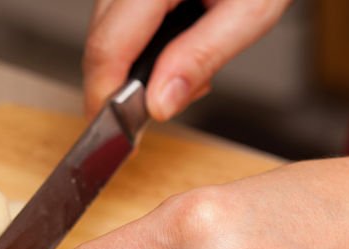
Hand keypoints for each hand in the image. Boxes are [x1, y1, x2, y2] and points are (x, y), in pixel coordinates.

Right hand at [84, 0, 291, 119]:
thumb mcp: (249, 13)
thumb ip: (201, 58)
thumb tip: (159, 104)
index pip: (108, 46)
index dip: (105, 97)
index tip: (115, 135)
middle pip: (100, 40)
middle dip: (123, 86)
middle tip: (166, 105)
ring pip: (105, 31)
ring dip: (133, 67)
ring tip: (184, 74)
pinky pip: (120, 18)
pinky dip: (140, 46)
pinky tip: (176, 51)